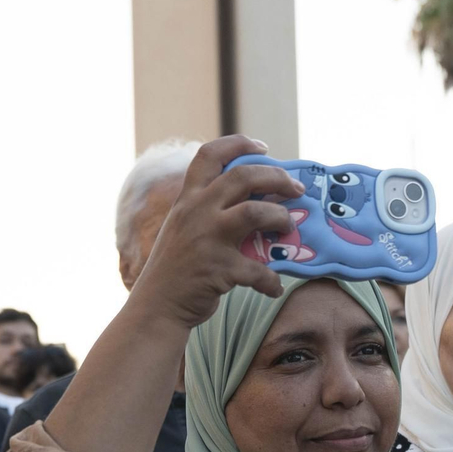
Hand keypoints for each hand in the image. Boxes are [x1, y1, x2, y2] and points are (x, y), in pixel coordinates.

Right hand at [134, 134, 305, 327]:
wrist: (157, 307)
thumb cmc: (177, 267)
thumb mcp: (184, 227)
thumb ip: (209, 211)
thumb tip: (259, 202)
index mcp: (188, 198)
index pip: (209, 154)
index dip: (239, 144)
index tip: (263, 148)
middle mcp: (195, 211)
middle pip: (243, 176)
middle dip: (276, 178)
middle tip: (296, 189)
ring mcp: (206, 238)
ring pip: (255, 212)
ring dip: (280, 219)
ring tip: (289, 228)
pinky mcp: (218, 268)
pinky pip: (258, 270)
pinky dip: (271, 280)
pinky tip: (274, 287)